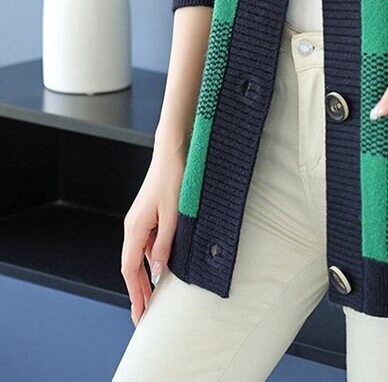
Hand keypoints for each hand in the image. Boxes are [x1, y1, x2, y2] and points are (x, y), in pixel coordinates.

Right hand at [121, 147, 183, 324]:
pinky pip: (149, 244)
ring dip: (147, 277)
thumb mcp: (174, 215)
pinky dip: (154, 260)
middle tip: (144, 316)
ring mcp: (140, 222)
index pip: (130, 270)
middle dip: (138, 292)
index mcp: (135, 229)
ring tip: (155, 299)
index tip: (140, 315)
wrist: (172, 154)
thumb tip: (159, 271)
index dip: (135, 294)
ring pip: (141, 256)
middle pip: (132, 267)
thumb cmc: (173, 180)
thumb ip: (166, 244)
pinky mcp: (148, 217)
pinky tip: (163, 269)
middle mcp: (133, 227)